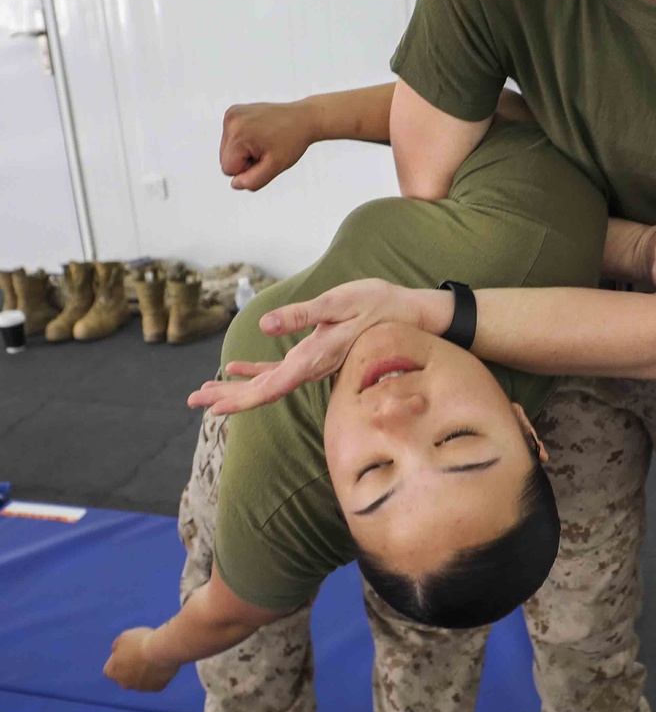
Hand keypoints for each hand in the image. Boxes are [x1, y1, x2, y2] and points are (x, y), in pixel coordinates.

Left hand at [103, 628, 179, 691]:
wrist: (162, 651)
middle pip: (125, 677)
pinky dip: (158, 674)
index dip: (117, 659)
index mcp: (112, 672)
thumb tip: (117, 650)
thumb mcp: (124, 637)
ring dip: (145, 671)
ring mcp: (141, 687)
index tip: (127, 650)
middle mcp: (124, 684)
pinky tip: (162, 662)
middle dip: (131, 668)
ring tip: (153, 656)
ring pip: (141, 679)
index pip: (110, 669)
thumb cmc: (140, 642)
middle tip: (140, 654)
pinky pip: (156, 681)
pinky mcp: (156, 688)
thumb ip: (117, 645)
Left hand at [187, 279, 423, 414]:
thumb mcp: (337, 302)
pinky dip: (256, 372)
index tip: (212, 408)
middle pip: (263, 392)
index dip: (240, 399)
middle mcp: (310, 368)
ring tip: (205, 392)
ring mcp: (312, 364)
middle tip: (192, 401)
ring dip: (236, 388)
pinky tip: (234, 370)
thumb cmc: (375, 304)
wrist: (406, 314)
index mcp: (312, 359)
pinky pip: (279, 371)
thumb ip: (301, 315)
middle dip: (228, 397)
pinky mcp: (315, 354)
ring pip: (267, 384)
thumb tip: (265, 326)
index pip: (270, 388)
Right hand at [219, 100, 313, 190]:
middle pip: (225, 159)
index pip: (228, 169)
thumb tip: (234, 184)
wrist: (303, 118)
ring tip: (264, 141)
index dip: (248, 169)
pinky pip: (231, 138)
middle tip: (266, 149)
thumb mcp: (275, 167)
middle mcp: (231, 120)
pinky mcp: (234, 112)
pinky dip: (243, 141)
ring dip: (244, 151)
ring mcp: (231, 114)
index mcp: (238, 134)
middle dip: (245, 160)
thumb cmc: (291, 142)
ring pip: (227, 150)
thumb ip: (253, 181)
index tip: (265, 156)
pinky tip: (259, 134)